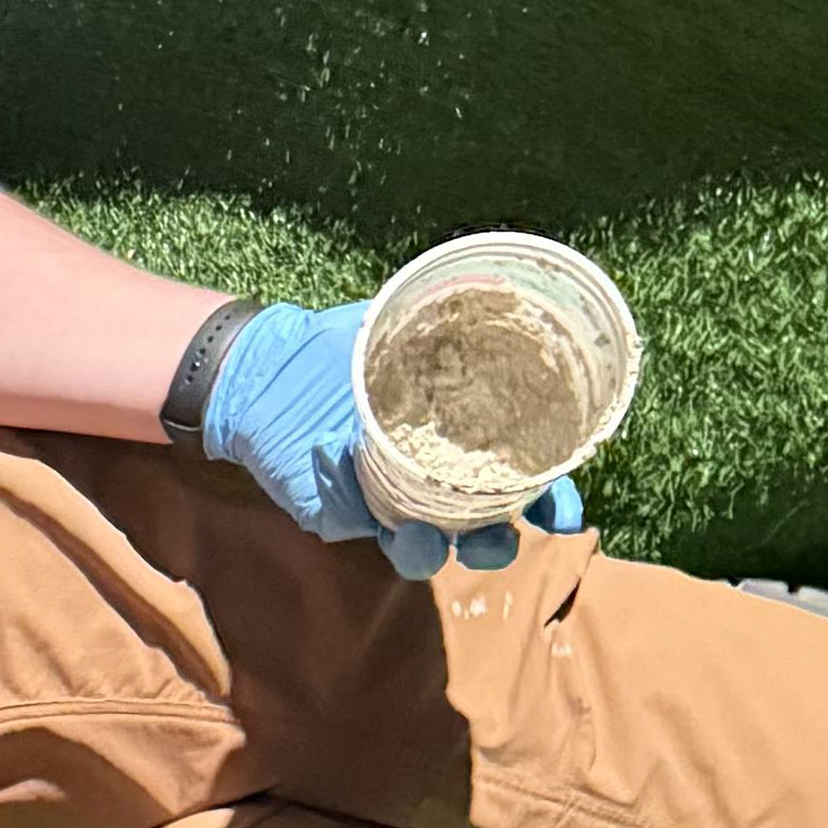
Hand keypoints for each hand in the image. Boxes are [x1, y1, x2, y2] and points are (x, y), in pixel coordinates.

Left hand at [199, 302, 582, 576]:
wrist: (261, 370)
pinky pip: (374, 534)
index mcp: (456, 440)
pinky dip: (390, 532)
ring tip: (453, 538)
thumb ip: (443, 311)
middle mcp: (429, 478)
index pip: (517, 480)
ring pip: (432, 546)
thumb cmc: (336, 347)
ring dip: (448, 547)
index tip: (567, 511)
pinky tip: (406, 527)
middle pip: (483, 527)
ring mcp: (388, 502)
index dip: (549, 499)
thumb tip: (492, 280)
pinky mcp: (343, 515)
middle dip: (504, 537)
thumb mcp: (395, 326)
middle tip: (515, 531)